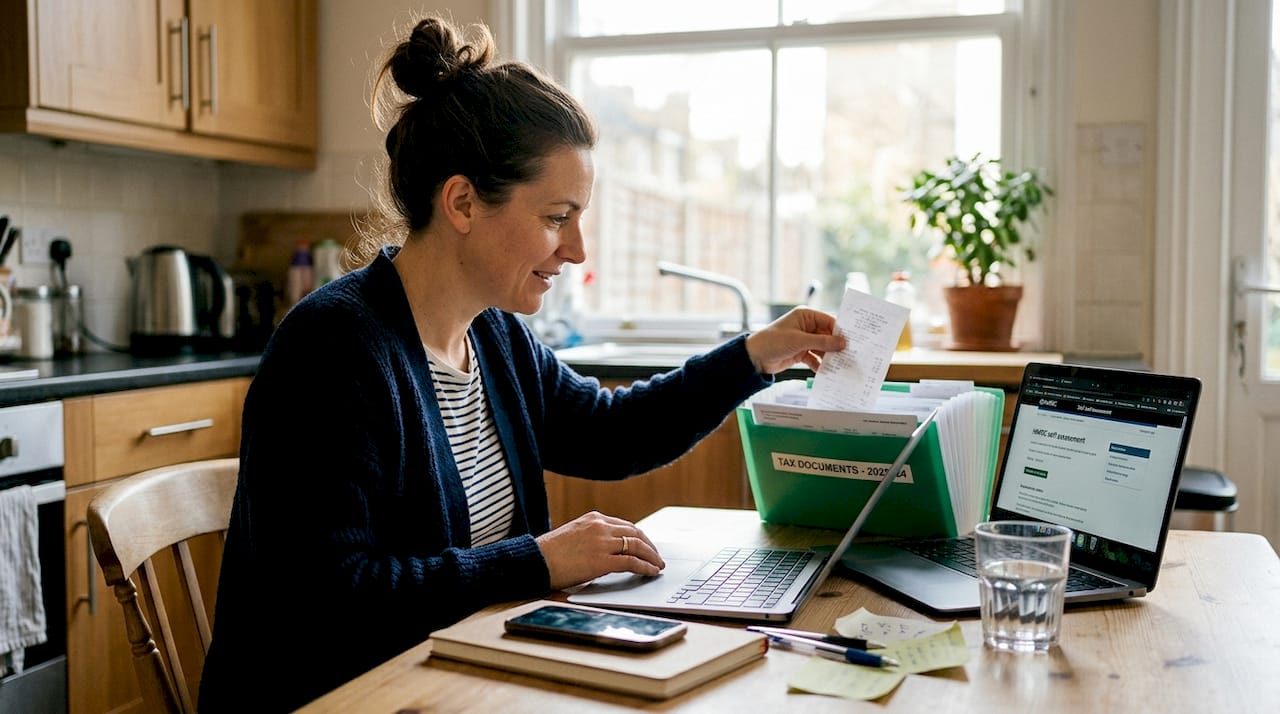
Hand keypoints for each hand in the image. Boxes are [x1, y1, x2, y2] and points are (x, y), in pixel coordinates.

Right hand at [536, 511, 665, 589]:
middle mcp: (600, 526)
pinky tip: (651, 572)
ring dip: (651, 556)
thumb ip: (593, 538)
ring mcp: (602, 542)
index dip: (640, 537)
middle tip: (657, 557)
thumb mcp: (574, 536)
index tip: (647, 545)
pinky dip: (645, 567)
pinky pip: (631, 562)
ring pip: (637, 546)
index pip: (626, 525)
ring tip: (658, 565)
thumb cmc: (549, 553)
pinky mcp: (601, 561)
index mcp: (594, 518)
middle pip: (636, 533)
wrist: (534, 561)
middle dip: (650, 546)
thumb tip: (610, 550)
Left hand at [745, 306, 845, 373]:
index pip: (829, 321)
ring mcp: (803, 340)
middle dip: (836, 346)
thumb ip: (822, 342)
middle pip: (827, 336)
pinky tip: (827, 372)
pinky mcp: (800, 352)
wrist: (753, 358)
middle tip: (851, 356)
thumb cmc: (772, 342)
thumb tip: (842, 343)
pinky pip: (815, 358)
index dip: (840, 331)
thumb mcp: (799, 341)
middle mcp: (806, 326)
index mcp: (806, 316)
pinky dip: (820, 364)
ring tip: (842, 365)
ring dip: (830, 357)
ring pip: (822, 348)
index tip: (853, 341)